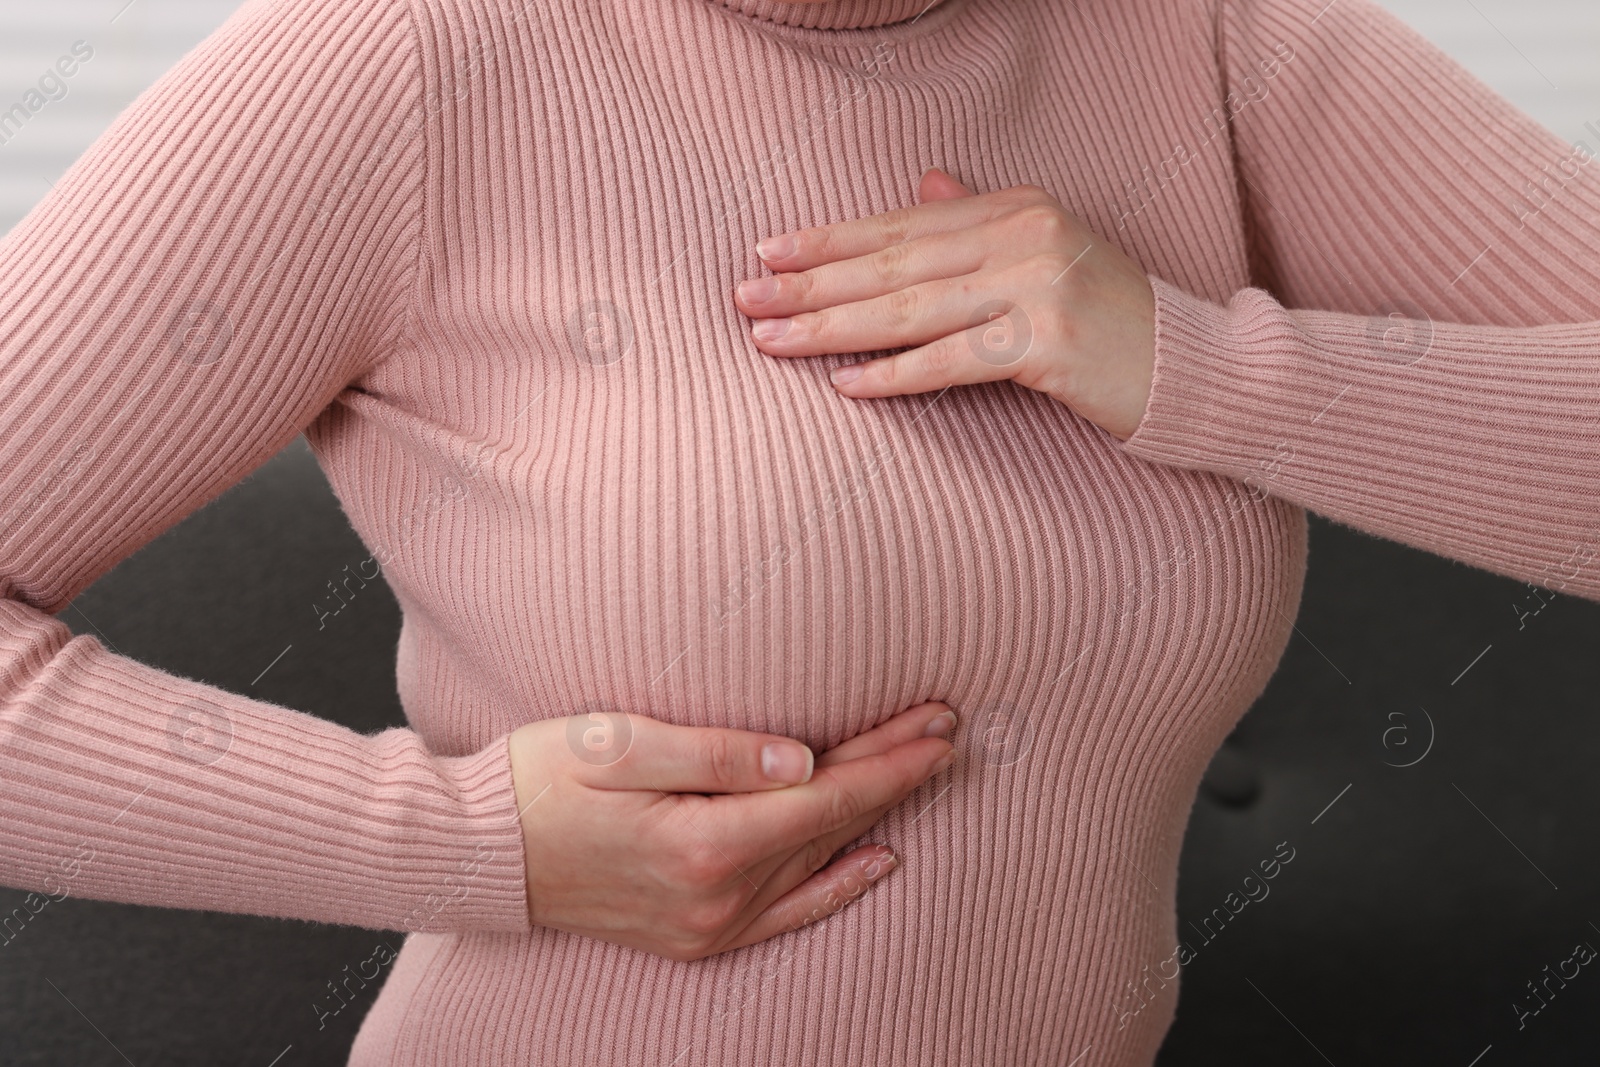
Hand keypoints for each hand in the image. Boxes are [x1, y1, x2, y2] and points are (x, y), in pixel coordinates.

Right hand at [506, 700, 956, 960]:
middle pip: (831, 825)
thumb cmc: (540, 779)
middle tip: (945, 727)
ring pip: (817, 860)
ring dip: (875, 813)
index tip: (935, 724)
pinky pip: (789, 914)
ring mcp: (708, 925)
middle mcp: (716, 897)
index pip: (826, 795)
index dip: (889, 760)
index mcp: (702, 843)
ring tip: (922, 768)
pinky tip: (880, 860)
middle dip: (895, 773)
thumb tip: (807, 760)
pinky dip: (839, 886)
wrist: (481, 850)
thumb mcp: (620, 744)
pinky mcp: (697, 934)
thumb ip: (718, 752)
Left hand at [733, 168, 1156, 440]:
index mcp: (1014, 208)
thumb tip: (923, 185)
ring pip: (910, 310)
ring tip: (771, 341)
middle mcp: (1023, 237)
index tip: (765, 253)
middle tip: (744, 300)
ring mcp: (1039, 288)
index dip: (828, 239)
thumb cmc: (1107, 316)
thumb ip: (980, 216)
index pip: (900, 225)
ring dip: (832, 329)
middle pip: (893, 263)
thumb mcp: (1047, 250)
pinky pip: (954, 362)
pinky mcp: (1050, 345)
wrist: (1190, 365)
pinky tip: (845, 385)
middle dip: (810, 284)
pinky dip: (896, 375)